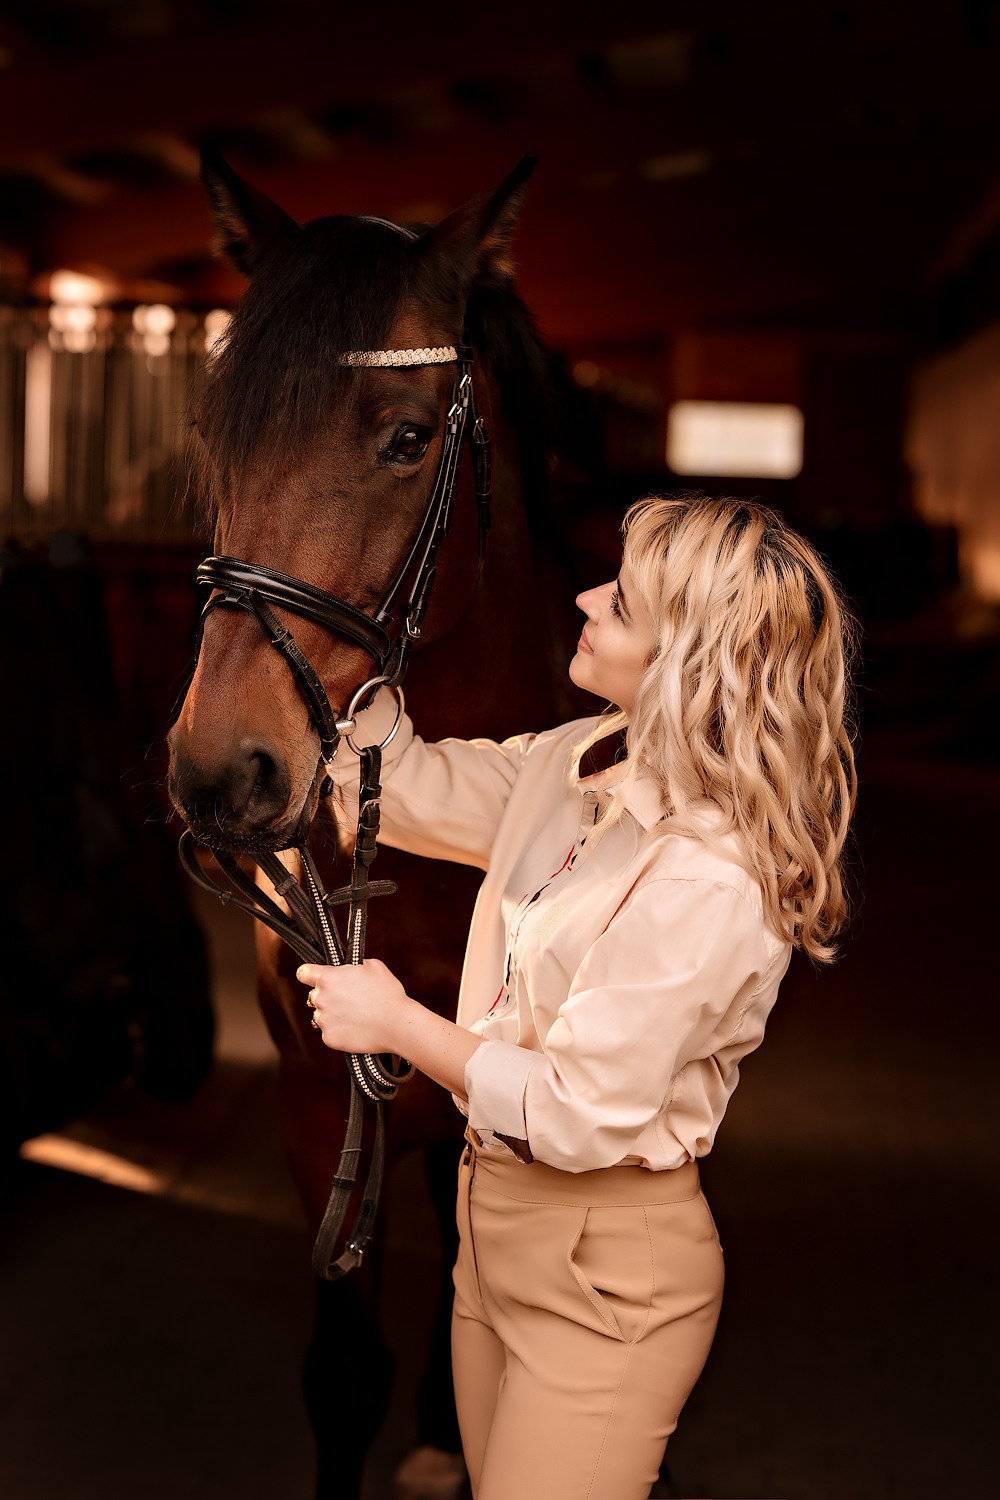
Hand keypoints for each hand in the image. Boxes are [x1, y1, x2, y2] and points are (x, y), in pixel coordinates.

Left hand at [296, 959, 411, 1055]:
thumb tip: (348, 968)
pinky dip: (340, 1030)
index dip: (308, 974)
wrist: (398, 1025)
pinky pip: (329, 1032)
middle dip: (327, 996)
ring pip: (321, 1015)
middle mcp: (321, 999)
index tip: (312, 977)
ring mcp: (324, 1020)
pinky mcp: (329, 1039)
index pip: (303, 973)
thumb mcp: (374, 966)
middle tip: (348, 999)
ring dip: (332, 1014)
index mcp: (328, 978)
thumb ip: (353, 965)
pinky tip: (356, 1028)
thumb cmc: (388, 993)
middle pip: (314, 996)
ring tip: (356, 1015)